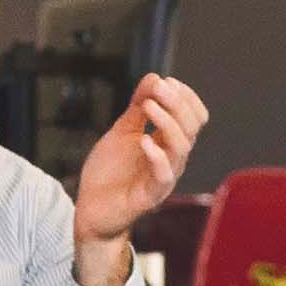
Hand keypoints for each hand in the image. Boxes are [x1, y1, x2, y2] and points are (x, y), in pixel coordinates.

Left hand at [73, 73, 207, 253]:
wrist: (91, 209)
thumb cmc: (109, 173)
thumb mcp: (122, 132)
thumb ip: (137, 108)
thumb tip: (154, 76)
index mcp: (168, 143)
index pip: (194, 117)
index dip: (185, 97)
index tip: (166, 80)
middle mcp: (172, 159)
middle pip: (192, 128)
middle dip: (178, 103)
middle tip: (158, 87)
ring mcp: (163, 178)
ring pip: (181, 148)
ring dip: (168, 122)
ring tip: (149, 105)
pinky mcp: (150, 196)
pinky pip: (163, 176)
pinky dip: (157, 156)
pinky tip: (144, 140)